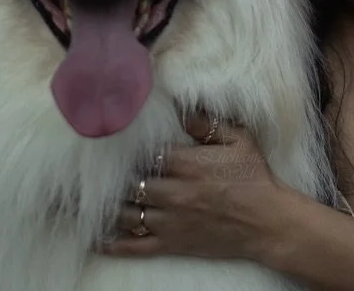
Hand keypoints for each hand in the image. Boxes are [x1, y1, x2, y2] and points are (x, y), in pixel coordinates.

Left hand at [98, 110, 292, 263]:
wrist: (268, 223)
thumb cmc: (254, 178)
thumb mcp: (239, 139)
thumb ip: (207, 123)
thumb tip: (181, 108)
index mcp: (186, 164)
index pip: (144, 153)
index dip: (126, 149)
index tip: (110, 143)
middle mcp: (173, 193)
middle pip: (128, 183)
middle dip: (111, 177)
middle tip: (90, 171)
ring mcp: (170, 221)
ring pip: (126, 213)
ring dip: (106, 207)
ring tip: (85, 200)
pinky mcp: (172, 243)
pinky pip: (136, 246)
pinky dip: (113, 244)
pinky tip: (95, 239)